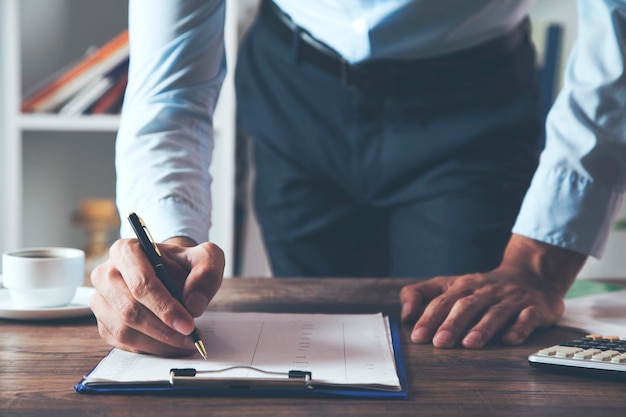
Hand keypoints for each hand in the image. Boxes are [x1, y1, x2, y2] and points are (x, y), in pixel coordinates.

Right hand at [90, 237, 223, 355]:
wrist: (173, 273)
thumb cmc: (185, 264)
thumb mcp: (206, 258)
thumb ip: (206, 274)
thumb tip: (193, 305)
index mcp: (126, 250)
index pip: (141, 283)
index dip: (164, 307)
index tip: (187, 325)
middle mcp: (106, 273)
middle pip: (129, 310)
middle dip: (163, 330)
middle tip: (190, 338)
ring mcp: (101, 300)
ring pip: (124, 331)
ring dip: (158, 343)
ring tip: (185, 343)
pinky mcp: (104, 322)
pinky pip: (122, 344)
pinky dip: (149, 349)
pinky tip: (170, 346)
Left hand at [400, 234, 586, 348]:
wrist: (532, 275)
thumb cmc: (483, 287)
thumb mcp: (450, 284)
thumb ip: (422, 294)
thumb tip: (405, 315)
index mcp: (463, 285)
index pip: (442, 300)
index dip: (429, 317)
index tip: (418, 336)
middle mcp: (485, 291)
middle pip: (466, 305)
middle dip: (452, 324)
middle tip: (439, 343)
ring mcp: (510, 299)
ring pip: (495, 312)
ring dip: (482, 328)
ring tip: (469, 344)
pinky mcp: (533, 308)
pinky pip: (527, 318)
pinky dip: (518, 329)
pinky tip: (509, 340)